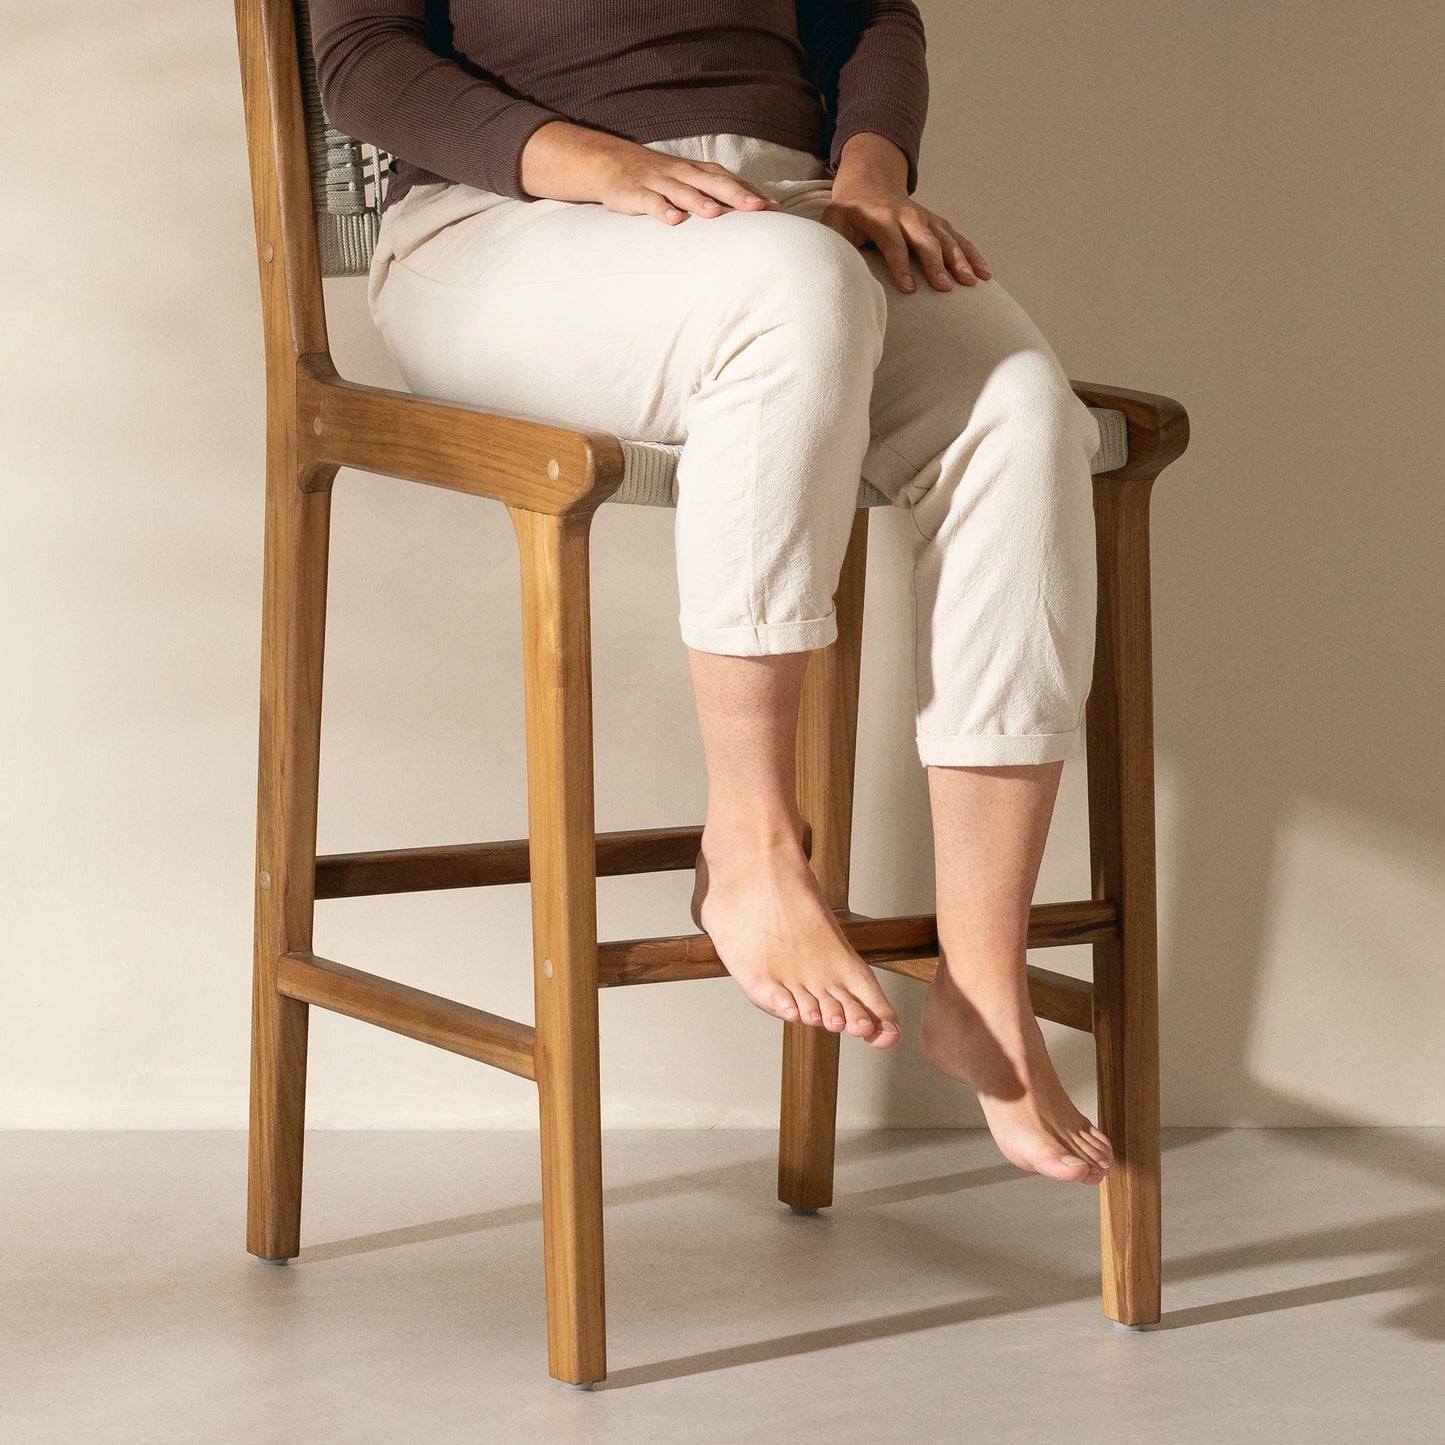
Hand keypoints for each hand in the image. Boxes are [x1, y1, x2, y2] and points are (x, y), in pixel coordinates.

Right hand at [519, 120, 782, 223]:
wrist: (612, 163)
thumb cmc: (660, 179)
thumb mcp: (689, 182)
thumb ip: (716, 194)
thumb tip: (753, 211)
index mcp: (698, 172)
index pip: (729, 180)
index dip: (751, 193)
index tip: (775, 209)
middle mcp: (683, 174)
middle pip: (713, 182)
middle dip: (735, 195)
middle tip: (757, 209)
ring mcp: (659, 183)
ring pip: (683, 191)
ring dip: (700, 201)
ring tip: (716, 214)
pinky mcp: (636, 193)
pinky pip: (651, 202)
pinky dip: (662, 210)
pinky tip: (674, 221)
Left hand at [823, 133, 992, 293]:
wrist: (869, 182)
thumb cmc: (849, 211)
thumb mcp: (834, 221)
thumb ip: (834, 239)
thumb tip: (833, 264)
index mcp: (880, 217)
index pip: (892, 243)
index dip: (900, 265)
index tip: (909, 289)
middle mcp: (906, 215)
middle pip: (925, 240)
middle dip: (936, 264)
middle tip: (945, 288)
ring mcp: (925, 218)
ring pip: (947, 239)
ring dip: (961, 260)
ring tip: (973, 282)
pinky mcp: (936, 222)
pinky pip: (958, 238)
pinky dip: (972, 254)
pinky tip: (984, 273)